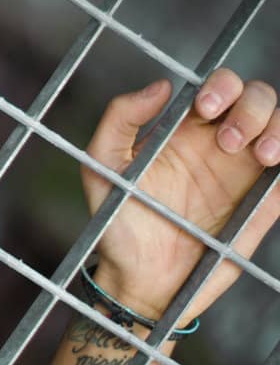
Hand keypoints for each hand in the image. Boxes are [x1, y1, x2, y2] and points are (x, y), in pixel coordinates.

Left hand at [85, 70, 279, 320]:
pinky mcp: (263, 206)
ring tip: (262, 156)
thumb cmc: (115, 222)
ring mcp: (245, 174)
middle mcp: (219, 145)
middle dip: (252, 108)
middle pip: (258, 101)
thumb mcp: (102, 167)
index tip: (205, 108)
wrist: (137, 278)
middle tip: (228, 141)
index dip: (221, 86)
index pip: (219, 89)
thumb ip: (120, 120)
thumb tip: (161, 86)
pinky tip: (277, 166)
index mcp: (184, 130)